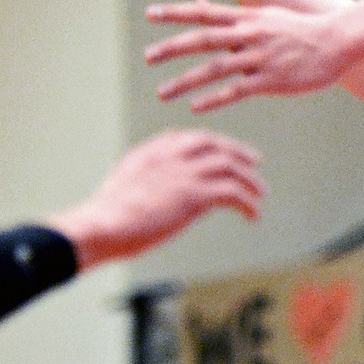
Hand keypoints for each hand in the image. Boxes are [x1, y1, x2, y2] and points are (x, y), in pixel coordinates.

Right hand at [50, 130, 264, 268]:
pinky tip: (253, 215)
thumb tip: (163, 183)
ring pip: (230, 166)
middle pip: (215, 144)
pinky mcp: (194, 195)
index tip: (227, 152)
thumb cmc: (107, 215)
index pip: (191, 137)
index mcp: (153, 151)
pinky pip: (233, 193)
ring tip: (260, 194)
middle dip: (238, 151)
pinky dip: (248, 203)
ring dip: (250, 180)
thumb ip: (146, 175)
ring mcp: (184, 173)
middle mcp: (171, 155)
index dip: (214, 144)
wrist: (102, 225)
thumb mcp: (125, 185)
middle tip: (255, 162)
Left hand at [144, 0, 353, 110]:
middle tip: (148, 57)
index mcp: (247, 18)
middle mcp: (250, 35)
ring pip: (215, 69)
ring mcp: (260, 58)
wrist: (338, 42)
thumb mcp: (265, 14)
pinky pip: (237, 91)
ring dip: (185, 81)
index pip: (204, 12)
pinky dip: (214, 99)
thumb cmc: (300, 29)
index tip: (149, 15)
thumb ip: (230, 14)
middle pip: (203, 40)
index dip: (176, 13)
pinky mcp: (272, 81)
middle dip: (172, 48)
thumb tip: (197, 3)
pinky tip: (195, 107)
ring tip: (162, 93)